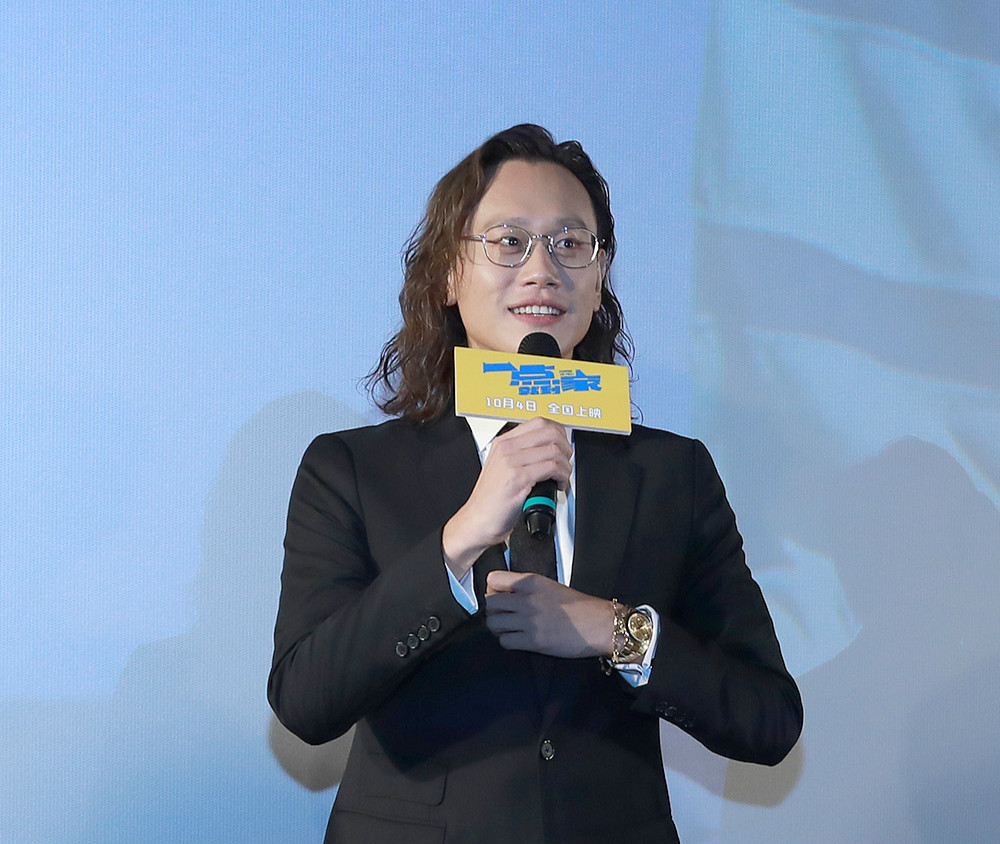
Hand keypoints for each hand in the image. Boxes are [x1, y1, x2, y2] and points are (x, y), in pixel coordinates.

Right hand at [443, 418, 571, 578]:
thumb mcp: (503, 467)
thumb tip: (549, 450)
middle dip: (566, 447)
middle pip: (550, 432)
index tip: (563, 445)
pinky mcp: (518, 478)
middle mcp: (507, 448)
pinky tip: (558, 485)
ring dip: (566, 465)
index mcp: (503, 442)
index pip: (539, 422)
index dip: (559, 432)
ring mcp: (511, 462)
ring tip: (562, 476)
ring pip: (554, 450)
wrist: (477, 520)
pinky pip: (551, 467)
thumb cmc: (491, 499)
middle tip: (566, 461)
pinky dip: (562, 476)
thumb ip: (522, 454)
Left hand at [484, 571, 614, 658]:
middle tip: (503, 615)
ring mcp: (527, 620)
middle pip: (489, 603)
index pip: (493, 579)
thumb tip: (507, 593)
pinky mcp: (532, 640)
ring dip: (498, 628)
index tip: (498, 595)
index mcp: (530, 582)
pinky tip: (518, 639)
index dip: (492, 589)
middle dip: (494, 611)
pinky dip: (508, 641)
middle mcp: (525, 599)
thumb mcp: (549, 585)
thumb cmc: (579, 606)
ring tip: (509, 628)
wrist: (597, 624)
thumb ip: (526, 587)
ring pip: (493, 624)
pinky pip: (505, 641)